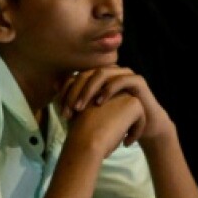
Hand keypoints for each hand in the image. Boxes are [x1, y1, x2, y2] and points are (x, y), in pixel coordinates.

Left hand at [58, 66, 174, 146]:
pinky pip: (122, 80)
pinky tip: (100, 103)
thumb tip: (54, 85)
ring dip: (88, 90)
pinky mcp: (138, 81)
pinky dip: (108, 90)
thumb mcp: (92, 111)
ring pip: (102, 74)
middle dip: (75, 92)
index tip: (61, 110)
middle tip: (69, 110)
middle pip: (86, 74)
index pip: (76, 77)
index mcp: (98, 76)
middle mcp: (110, 71)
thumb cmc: (115, 119)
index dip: (66, 92)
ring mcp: (124, 74)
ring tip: (81, 108)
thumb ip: (75, 97)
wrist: (143, 127)